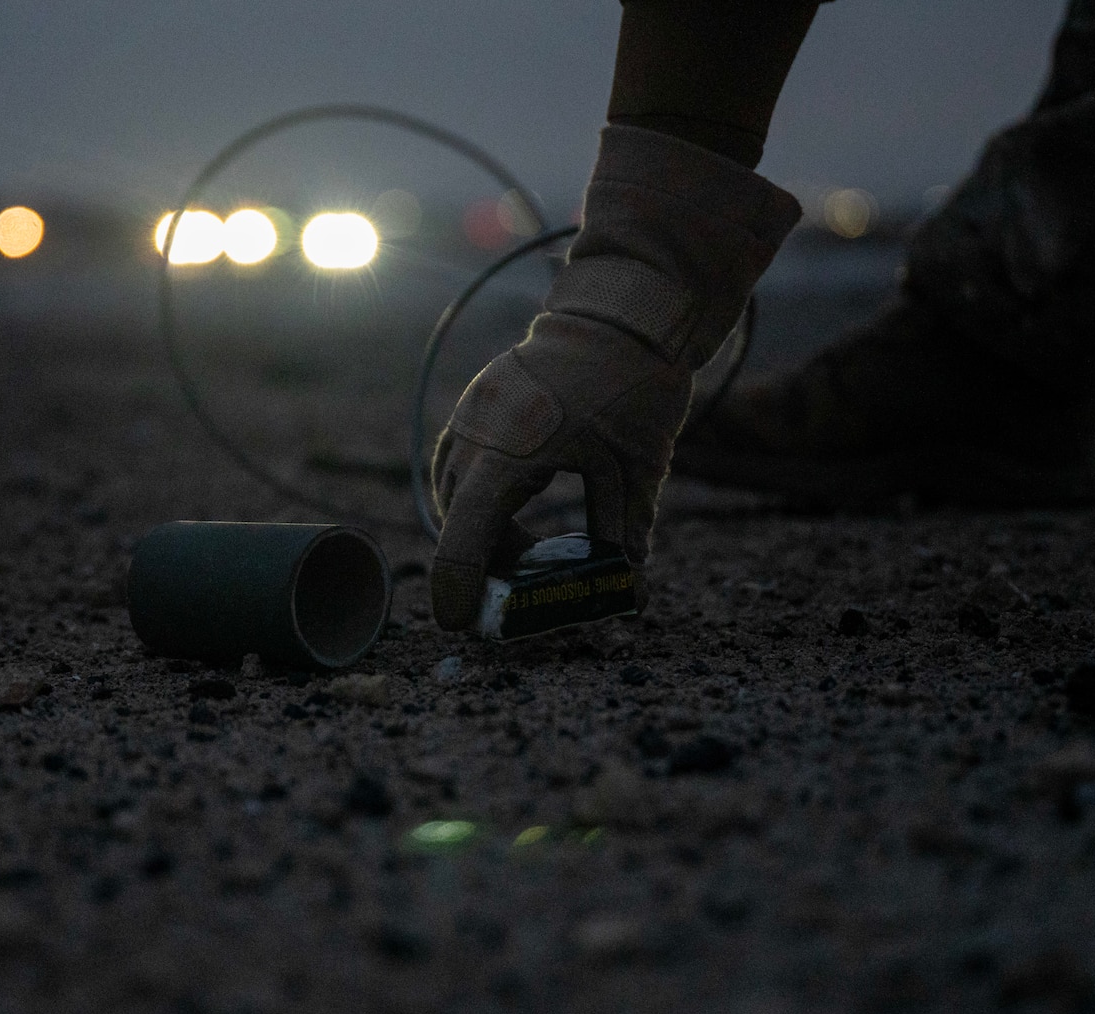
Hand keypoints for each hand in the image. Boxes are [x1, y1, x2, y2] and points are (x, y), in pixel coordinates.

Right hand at [429, 300, 695, 630]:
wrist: (624, 309)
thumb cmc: (633, 384)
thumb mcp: (636, 468)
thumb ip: (625, 534)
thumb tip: (632, 594)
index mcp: (509, 453)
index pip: (465, 538)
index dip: (458, 588)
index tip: (458, 623)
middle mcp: (476, 434)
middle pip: (461, 523)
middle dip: (488, 565)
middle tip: (530, 595)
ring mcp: (470, 414)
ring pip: (458, 495)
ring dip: (488, 530)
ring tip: (536, 551)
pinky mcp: (477, 403)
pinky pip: (462, 465)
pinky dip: (483, 496)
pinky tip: (520, 508)